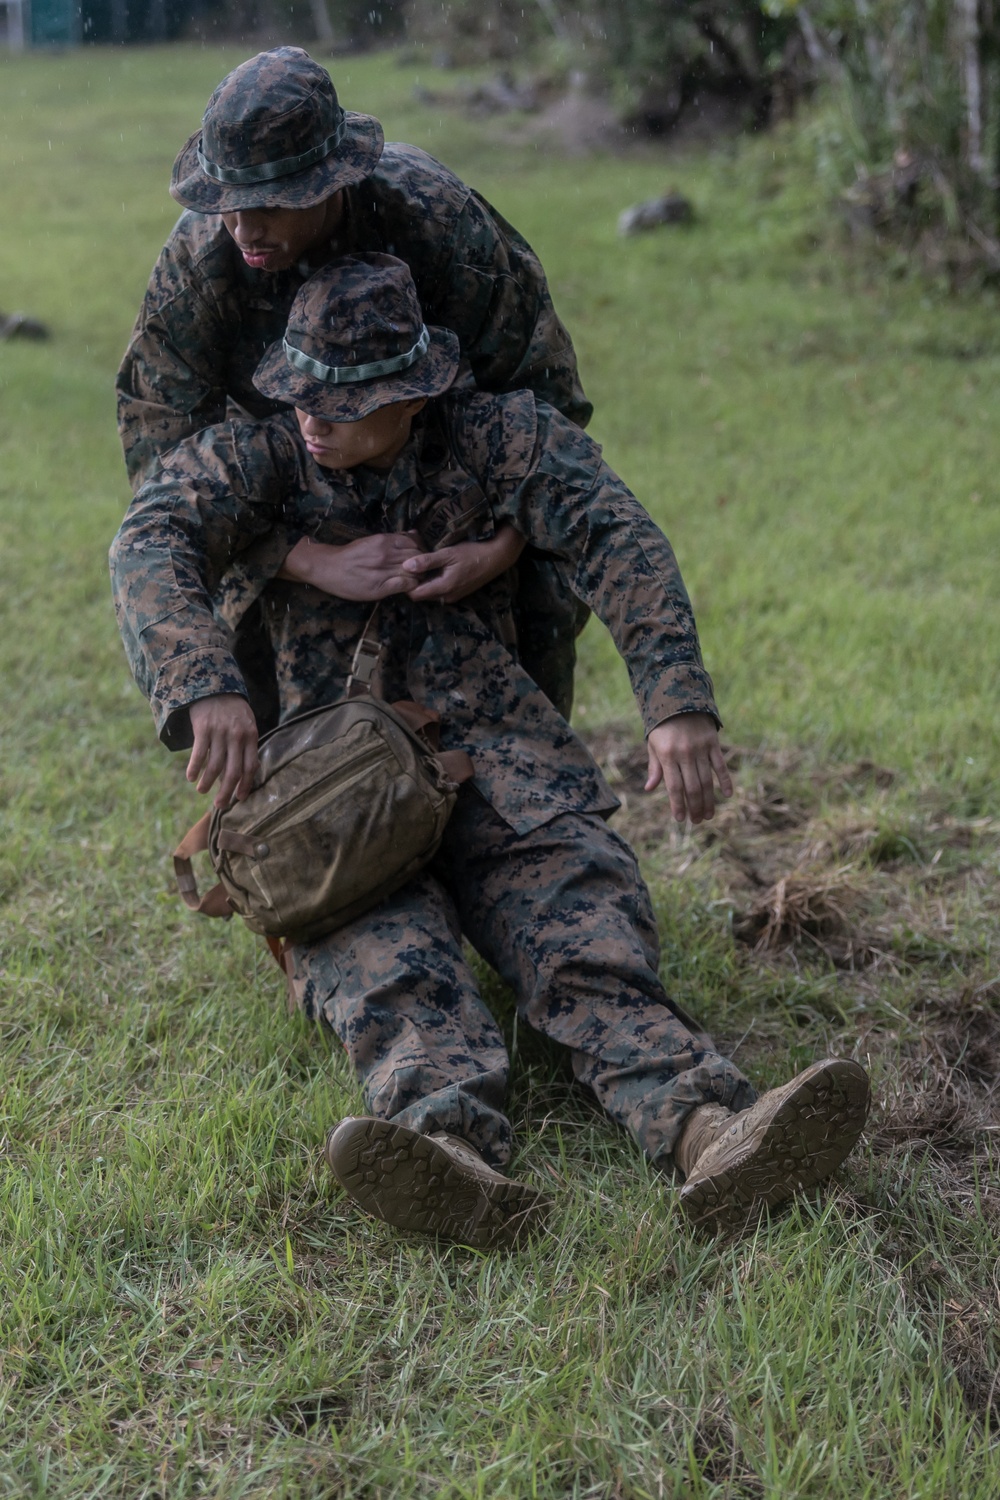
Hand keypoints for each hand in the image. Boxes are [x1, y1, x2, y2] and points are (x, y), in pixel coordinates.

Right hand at [187, 694, 259, 808]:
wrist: (215, 686)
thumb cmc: (233, 711)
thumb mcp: (247, 725)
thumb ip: (249, 747)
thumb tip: (250, 772)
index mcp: (251, 736)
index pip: (250, 766)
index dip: (245, 785)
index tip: (239, 798)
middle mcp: (237, 736)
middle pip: (232, 771)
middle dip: (226, 791)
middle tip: (220, 804)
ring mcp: (220, 732)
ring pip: (215, 765)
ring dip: (207, 782)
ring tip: (202, 791)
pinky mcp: (203, 728)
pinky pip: (199, 753)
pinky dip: (194, 768)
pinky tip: (191, 777)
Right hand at [280, 532, 425, 600]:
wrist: (328, 568)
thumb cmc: (349, 555)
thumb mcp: (371, 541)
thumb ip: (393, 538)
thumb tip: (413, 533)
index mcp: (384, 540)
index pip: (414, 543)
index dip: (420, 551)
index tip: (418, 558)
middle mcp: (386, 554)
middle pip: (417, 557)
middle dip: (422, 564)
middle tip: (420, 570)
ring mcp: (384, 571)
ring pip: (414, 571)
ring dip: (418, 576)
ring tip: (414, 579)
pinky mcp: (381, 587)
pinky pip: (405, 585)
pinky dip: (411, 586)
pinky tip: (407, 587)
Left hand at [401, 524, 525, 602]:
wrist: (498, 557)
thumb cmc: (473, 553)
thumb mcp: (448, 554)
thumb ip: (427, 561)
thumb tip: (405, 565)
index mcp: (443, 588)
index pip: (415, 595)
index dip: (406, 583)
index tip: (402, 569)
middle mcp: (447, 597)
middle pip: (422, 594)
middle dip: (414, 582)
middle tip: (409, 565)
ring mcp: (454, 596)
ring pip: (431, 592)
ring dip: (424, 581)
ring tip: (420, 564)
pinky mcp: (459, 592)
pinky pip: (440, 590)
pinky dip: (434, 581)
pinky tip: (435, 567)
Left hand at [645, 712, 732, 824]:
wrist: (680, 698)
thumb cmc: (663, 726)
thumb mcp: (653, 744)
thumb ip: (655, 767)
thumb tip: (649, 789)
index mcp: (667, 755)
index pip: (674, 786)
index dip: (677, 805)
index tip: (680, 819)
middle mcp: (684, 753)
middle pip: (692, 787)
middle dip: (694, 807)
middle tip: (697, 821)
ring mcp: (700, 749)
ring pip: (706, 780)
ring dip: (708, 800)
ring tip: (708, 815)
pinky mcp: (713, 743)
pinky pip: (720, 765)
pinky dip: (725, 780)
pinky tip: (727, 795)